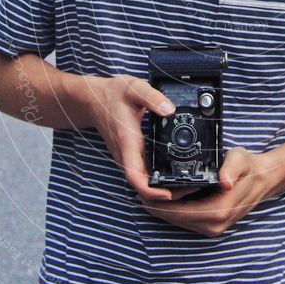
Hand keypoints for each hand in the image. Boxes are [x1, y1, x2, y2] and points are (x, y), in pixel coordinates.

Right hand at [87, 73, 198, 202]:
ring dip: (162, 190)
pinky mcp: (130, 155)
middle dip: (164, 195)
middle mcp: (126, 155)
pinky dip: (157, 181)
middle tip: (190, 188)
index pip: (135, 177)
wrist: (94, 99)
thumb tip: (170, 109)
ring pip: (143, 184)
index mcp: (127, 143)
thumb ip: (152, 97)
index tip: (169, 194)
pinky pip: (143, 175)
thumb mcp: (134, 88)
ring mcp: (127, 157)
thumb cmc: (113, 94)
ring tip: (187, 186)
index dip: (151, 191)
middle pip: (142, 188)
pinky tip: (174, 177)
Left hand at [140, 147, 272, 236]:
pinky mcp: (212, 225)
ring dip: (162, 208)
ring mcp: (213, 227)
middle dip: (155, 205)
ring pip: (178, 221)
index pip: (179, 212)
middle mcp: (215, 224)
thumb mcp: (240, 160)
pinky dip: (173, 209)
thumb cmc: (249, 168)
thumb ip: (231, 169)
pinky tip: (165, 196)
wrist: (263, 180)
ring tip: (148, 192)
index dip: (158, 203)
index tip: (143, 190)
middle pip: (174, 219)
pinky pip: (186, 219)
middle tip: (139, 189)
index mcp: (219, 210)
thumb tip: (225, 182)